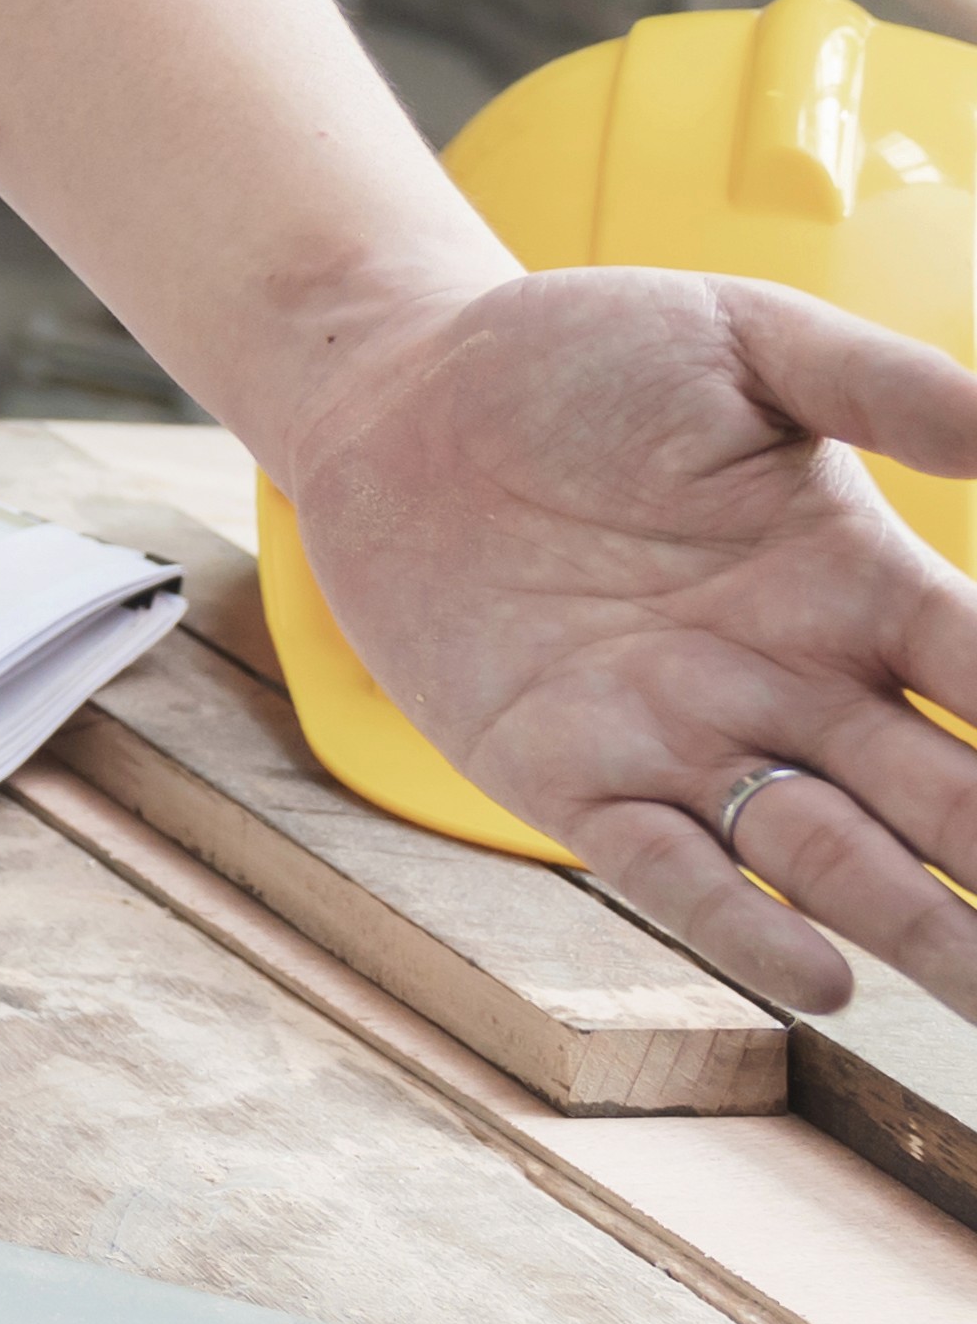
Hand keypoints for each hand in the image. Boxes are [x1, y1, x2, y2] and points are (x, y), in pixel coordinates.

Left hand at [271, 263, 976, 1016]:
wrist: (402, 389)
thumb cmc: (582, 357)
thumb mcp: (743, 344)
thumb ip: (880, 386)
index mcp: (863, 588)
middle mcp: (801, 685)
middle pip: (949, 804)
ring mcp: (691, 738)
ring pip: (838, 862)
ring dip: (924, 930)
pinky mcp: (571, 775)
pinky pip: (672, 869)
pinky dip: (744, 925)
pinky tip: (824, 980)